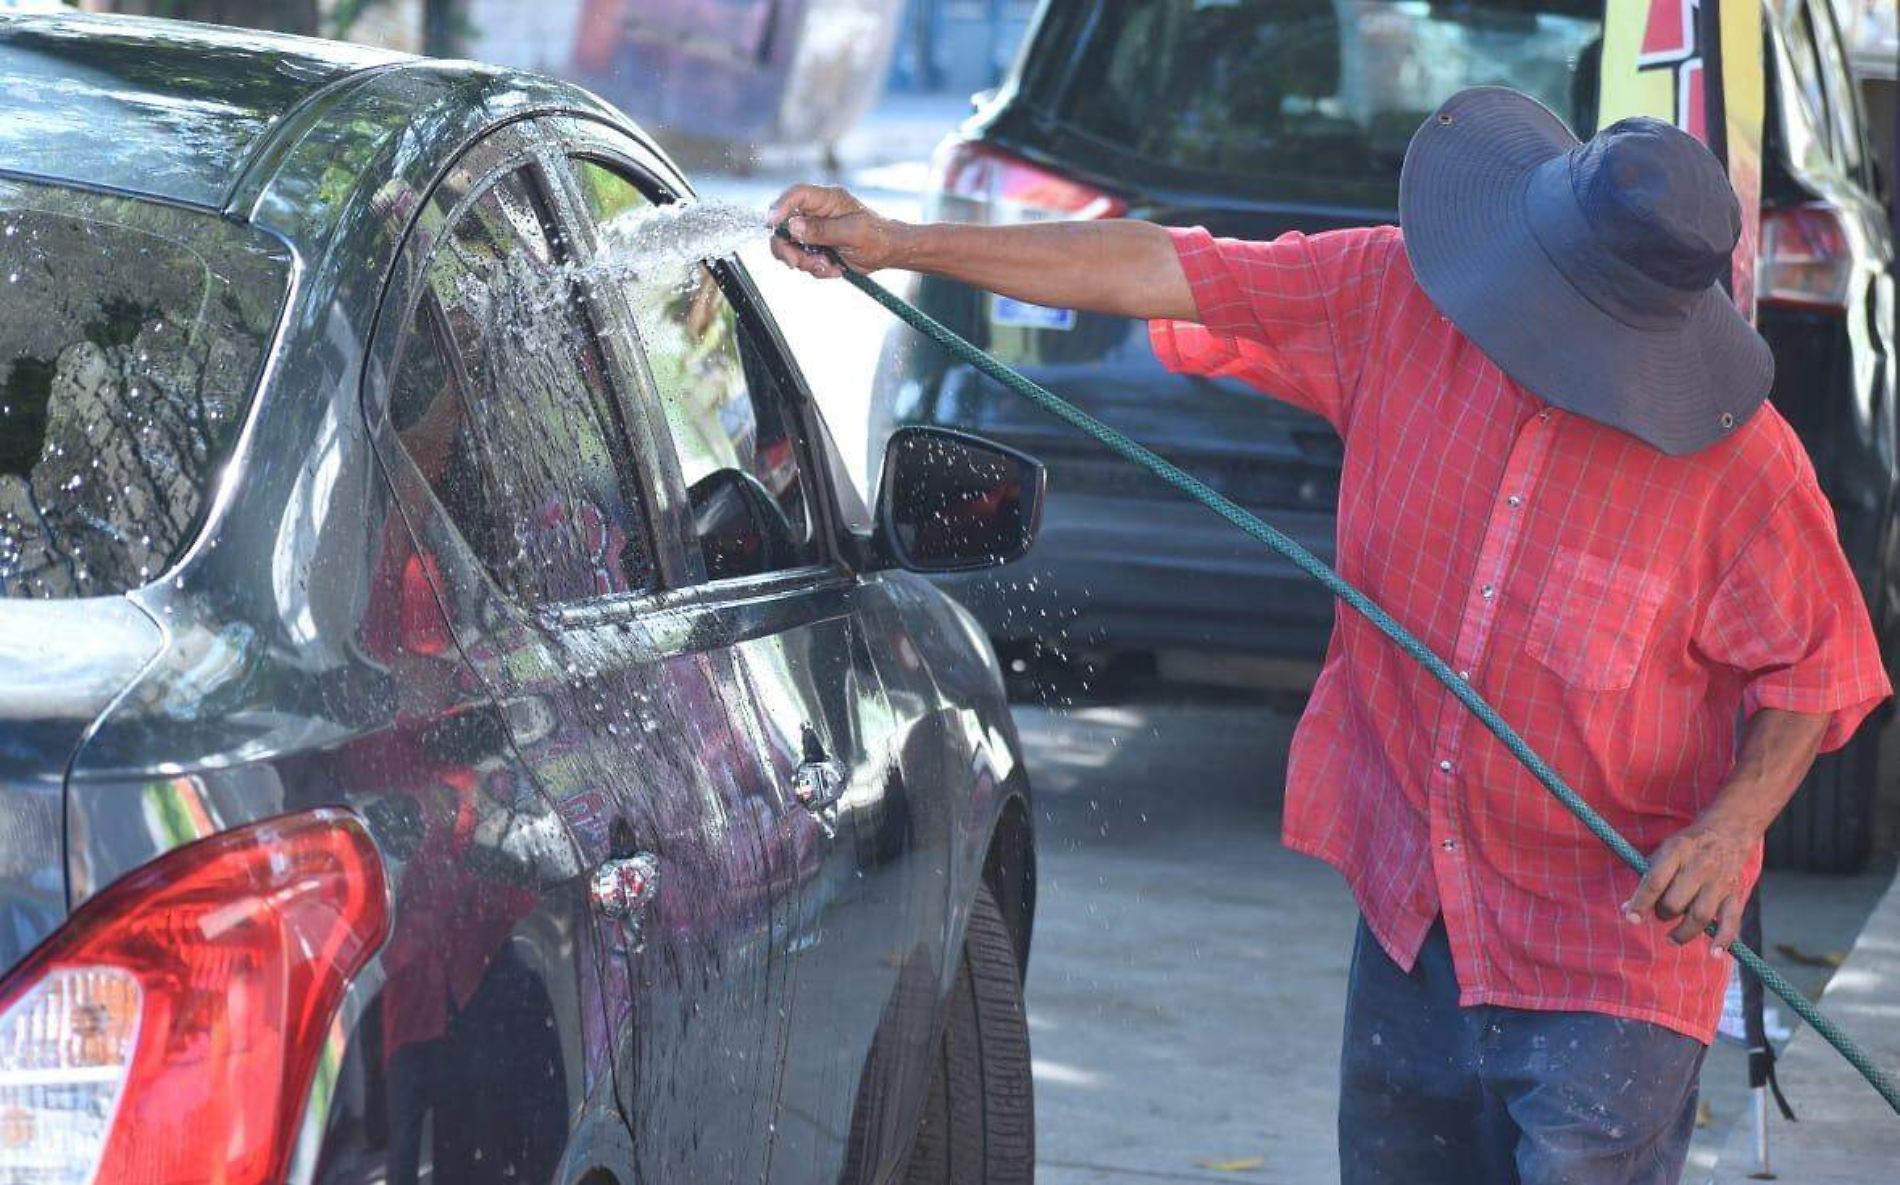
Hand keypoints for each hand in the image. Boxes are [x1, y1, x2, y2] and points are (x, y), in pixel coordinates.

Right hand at [765, 184, 910, 278]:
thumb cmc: (877, 236)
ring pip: (790, 246)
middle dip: (787, 247)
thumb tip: (793, 226)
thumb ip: (822, 230)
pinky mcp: (816, 246)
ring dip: (804, 262)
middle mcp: (816, 212)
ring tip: (827, 266)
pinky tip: (834, 269)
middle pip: (783, 225)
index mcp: (827, 200)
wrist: (889, 252)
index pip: (796, 196)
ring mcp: (814, 229)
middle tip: (797, 263)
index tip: (771, 224)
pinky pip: (802, 259)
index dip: (779, 207)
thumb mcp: (852, 233)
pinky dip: (815, 269)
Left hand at [1622, 816, 1759, 954]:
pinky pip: (1731, 922)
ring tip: (1672, 938)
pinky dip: (1723, 940)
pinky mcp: (1735, 894)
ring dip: (1683, 933)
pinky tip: (1713, 954)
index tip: (1631, 918)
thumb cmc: (1688, 846)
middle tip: (1661, 914)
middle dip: (1663, 914)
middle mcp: (1699, 867)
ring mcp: (1719, 882)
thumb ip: (1647, 878)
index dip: (1641, 902)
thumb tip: (1627, 908)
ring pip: (1700, 916)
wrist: (1729, 832)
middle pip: (1676, 902)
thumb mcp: (1664, 851)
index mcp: (1676, 852)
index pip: (1655, 882)